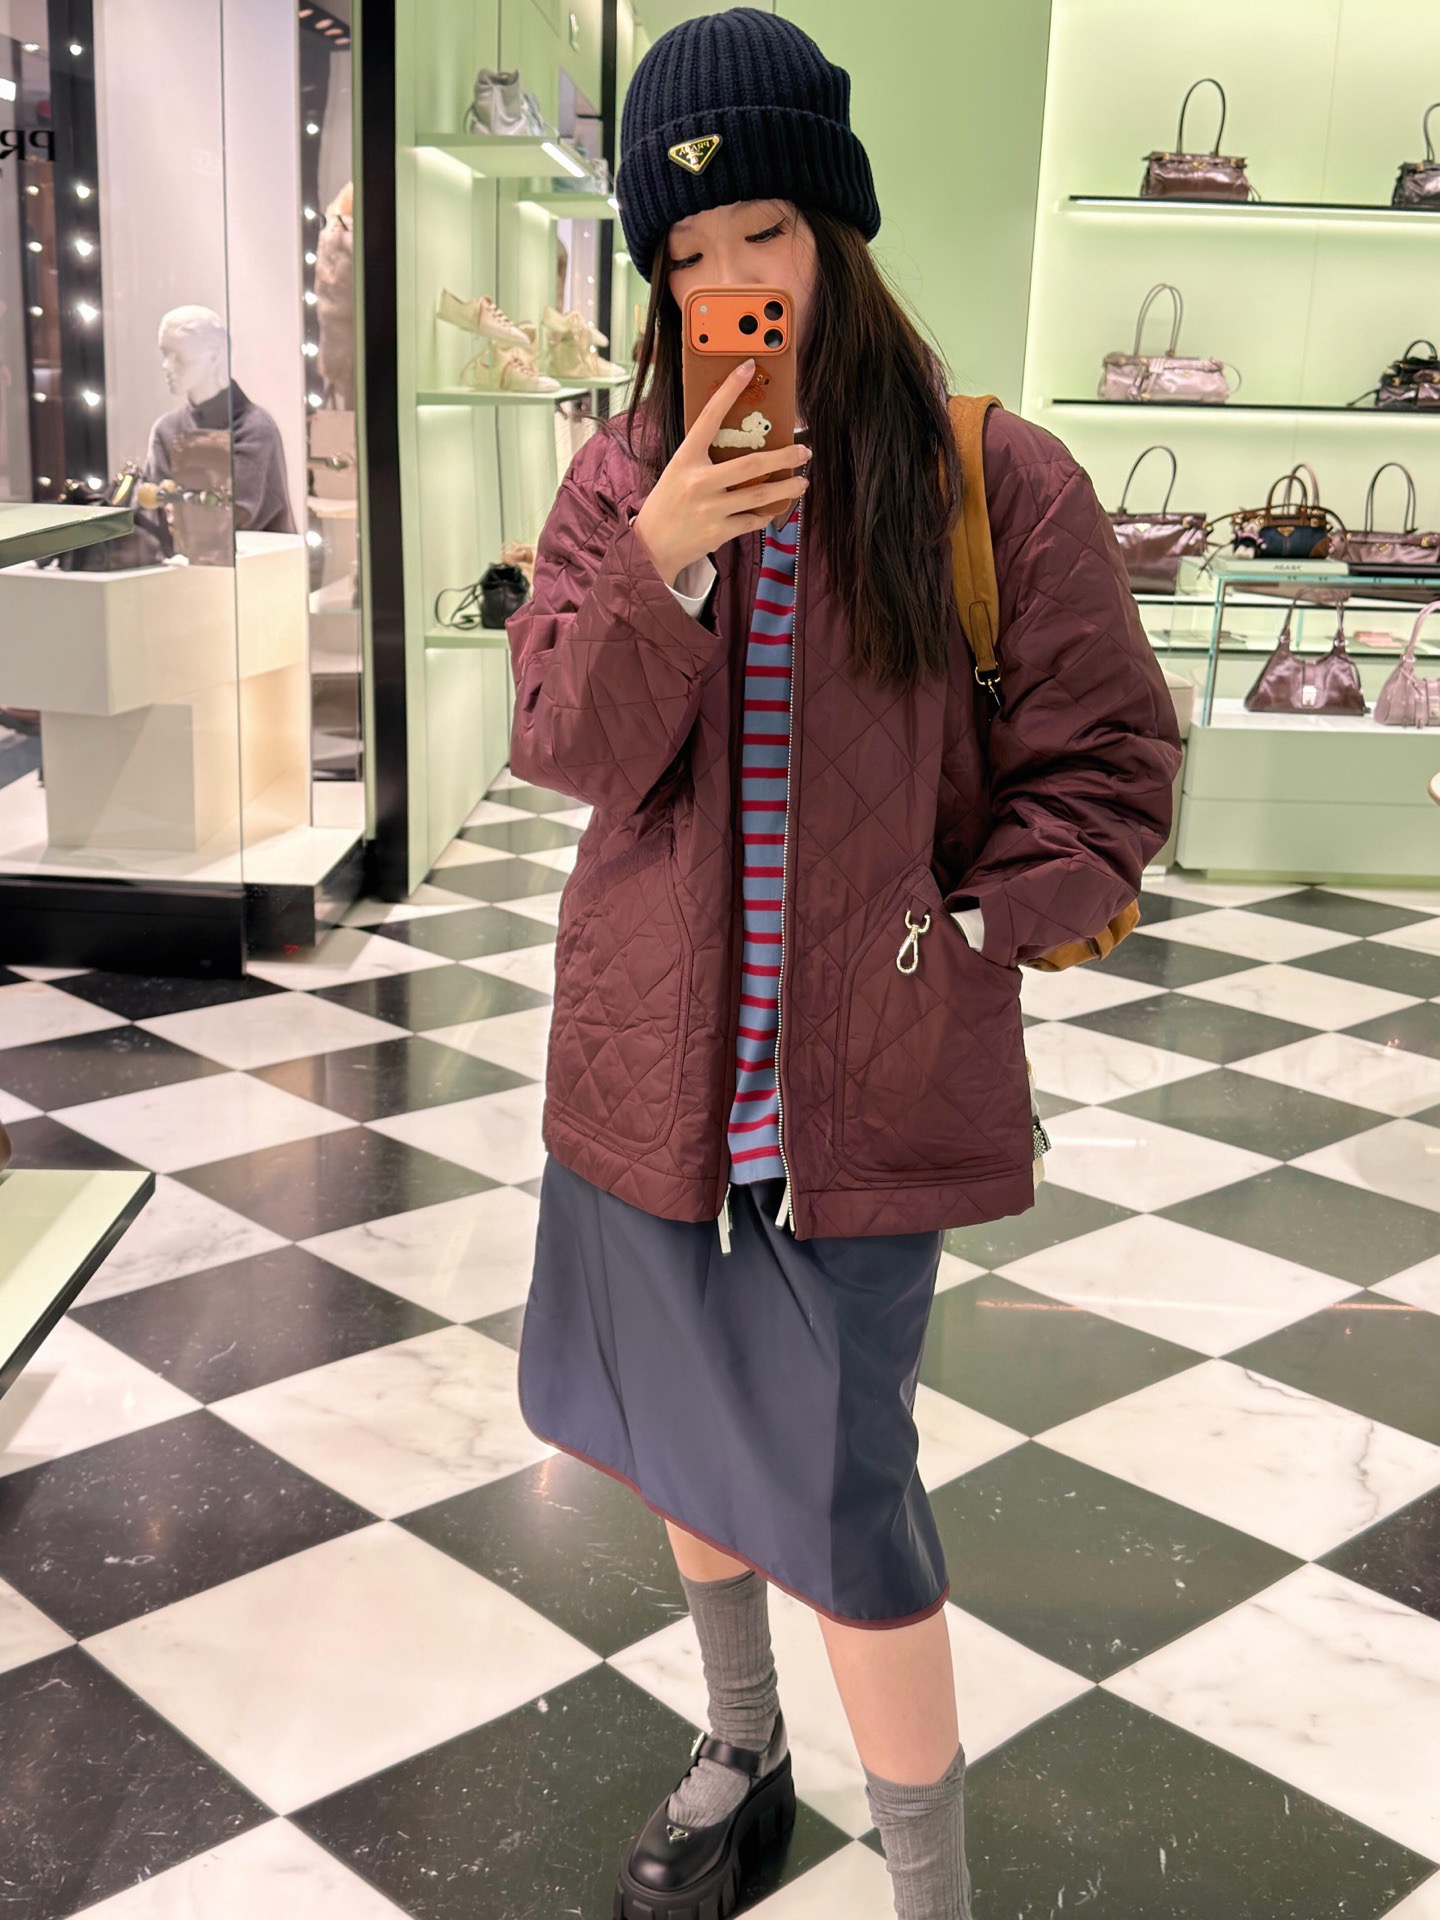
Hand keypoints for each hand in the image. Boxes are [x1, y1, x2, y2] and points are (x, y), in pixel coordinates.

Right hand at [633, 358, 811, 587]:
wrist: (651, 546)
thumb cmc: (668, 503)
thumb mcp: (678, 471)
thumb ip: (705, 458)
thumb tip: (743, 445)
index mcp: (686, 459)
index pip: (709, 417)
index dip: (729, 390)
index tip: (748, 368)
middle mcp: (699, 482)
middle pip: (751, 465)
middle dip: (784, 457)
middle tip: (804, 452)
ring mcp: (710, 509)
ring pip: (759, 496)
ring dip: (787, 488)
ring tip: (801, 482)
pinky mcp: (719, 532)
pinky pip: (752, 520)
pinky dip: (766, 515)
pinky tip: (775, 509)